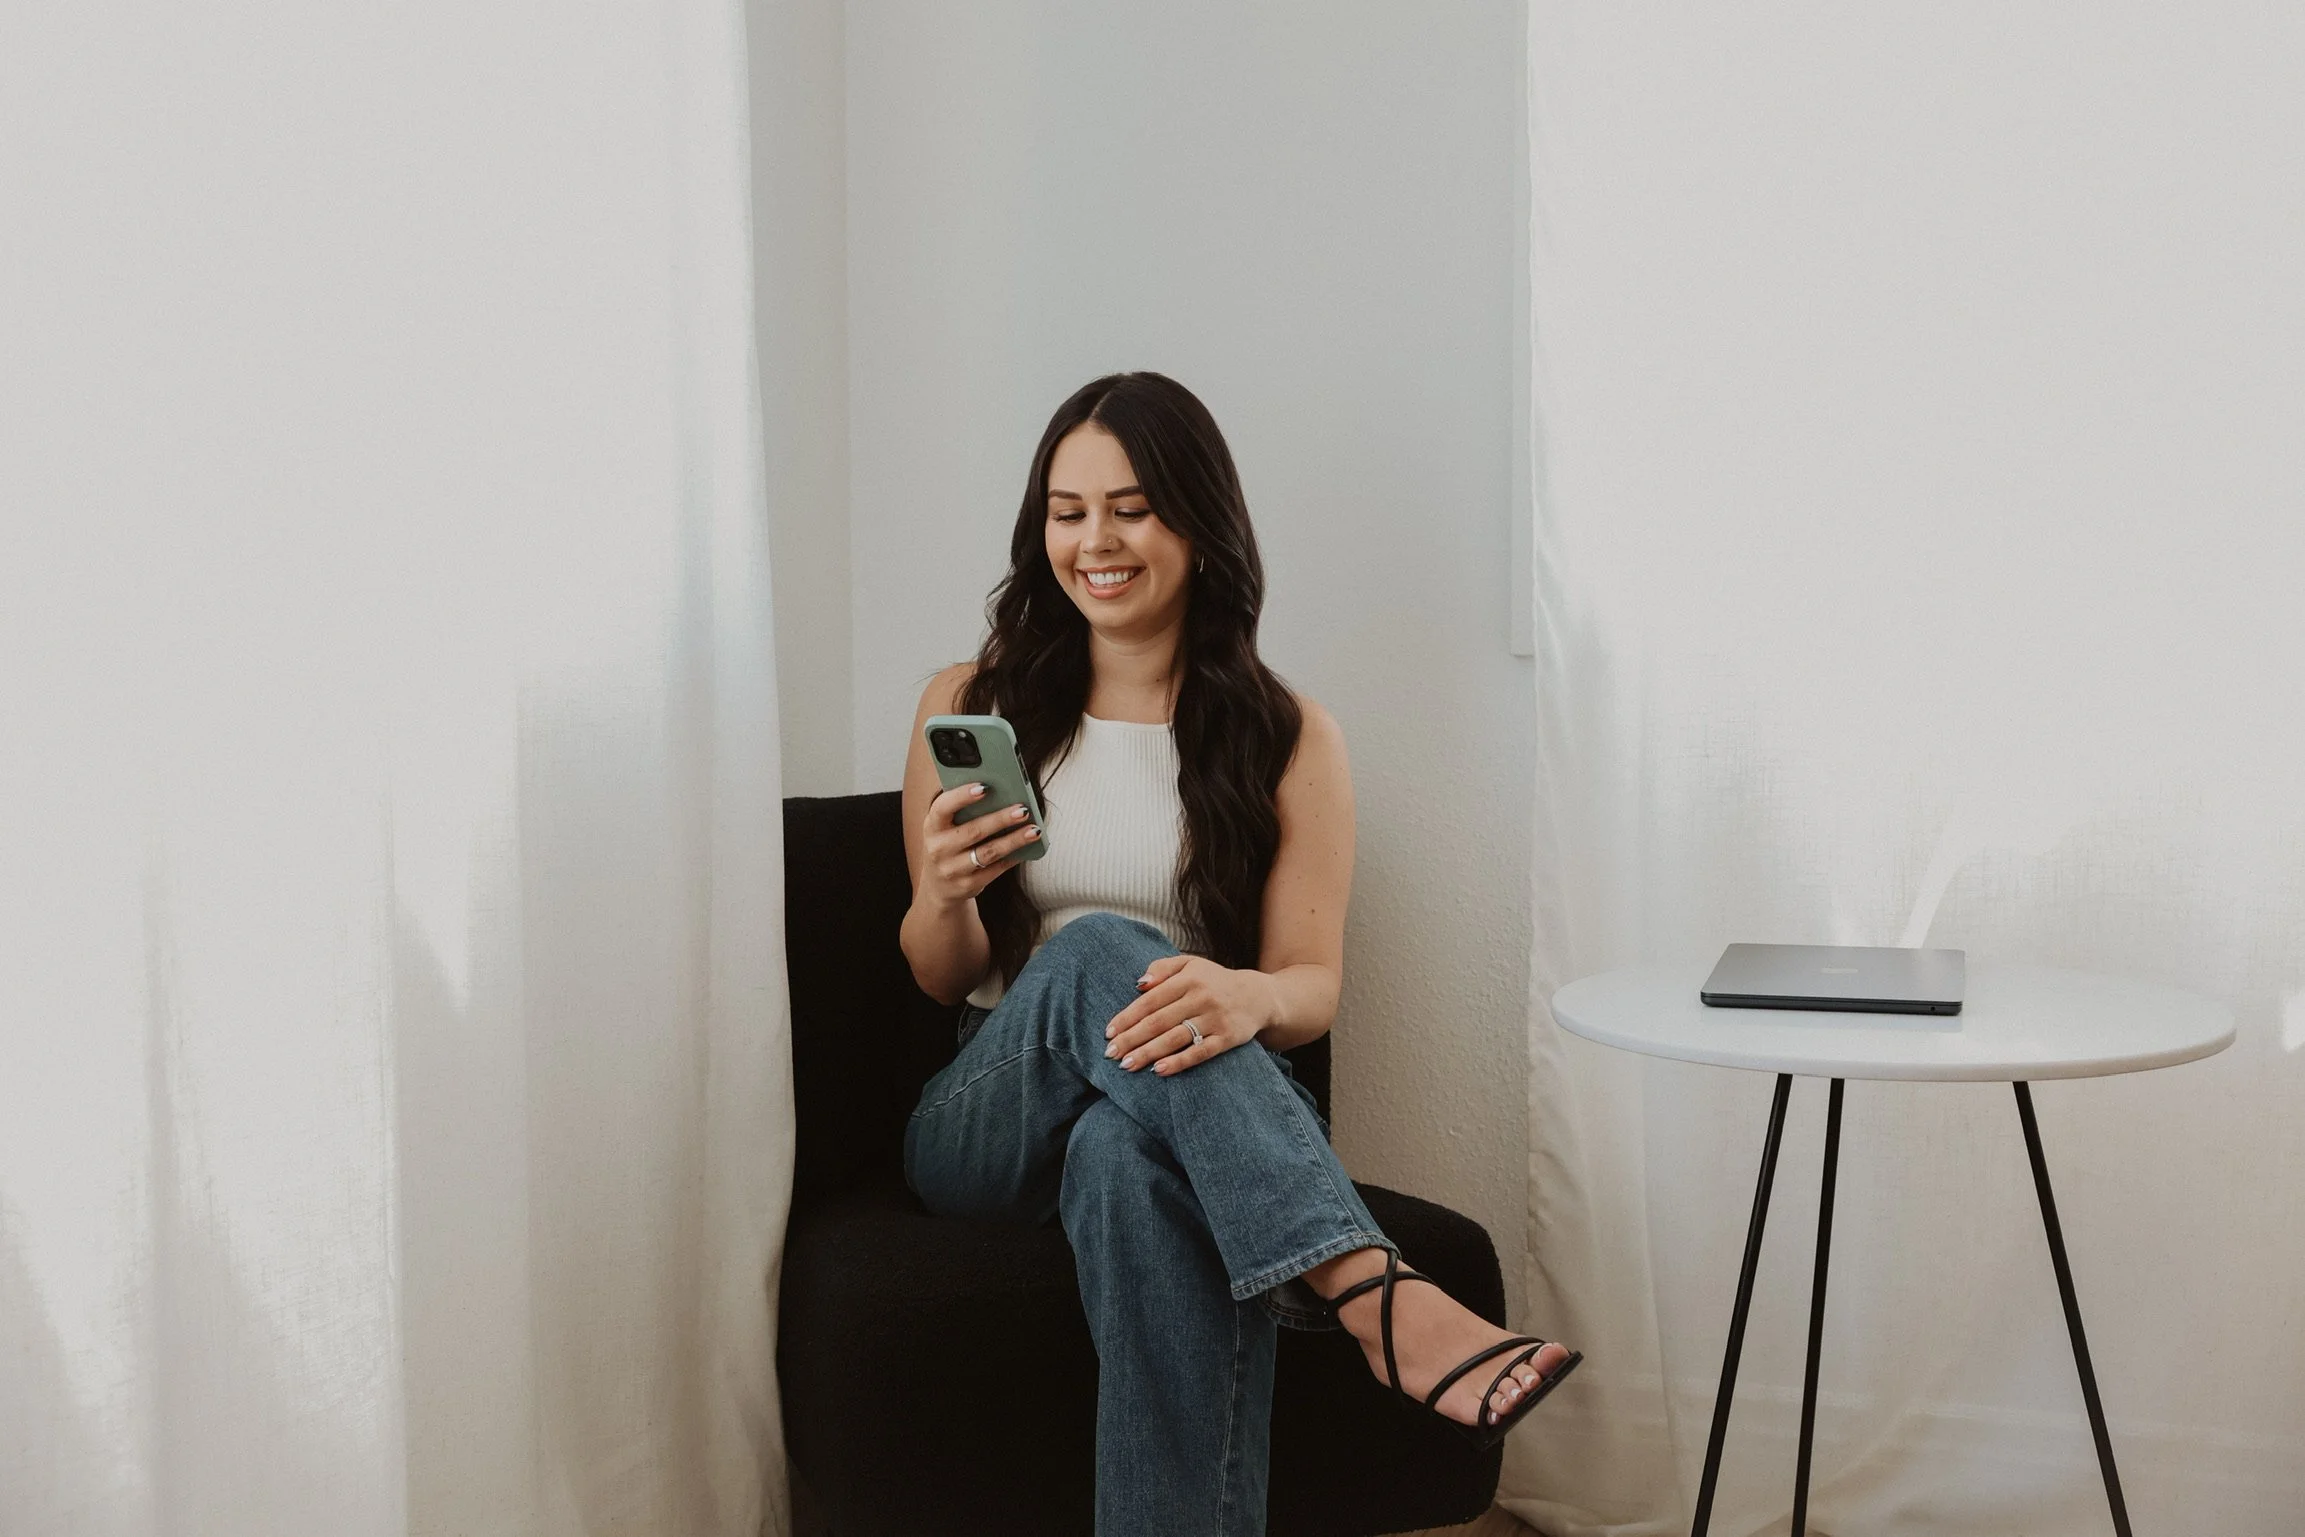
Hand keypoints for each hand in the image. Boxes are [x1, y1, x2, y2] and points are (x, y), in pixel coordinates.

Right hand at [916, 781, 1039, 907]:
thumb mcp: (945, 827)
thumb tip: (1000, 791)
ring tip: (1034, 829)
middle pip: (973, 831)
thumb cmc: (949, 843)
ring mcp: (952, 870)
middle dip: (1000, 819)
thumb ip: (963, 810)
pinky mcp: (968, 885)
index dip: (962, 796)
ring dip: (1014, 840)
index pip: (943, 808)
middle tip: (1023, 809)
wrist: (938, 885)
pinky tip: (1028, 847)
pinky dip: (1013, 857)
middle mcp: (938, 849)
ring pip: (988, 852)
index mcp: (932, 826)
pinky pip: (996, 870)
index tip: (985, 787)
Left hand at [1103, 955, 1280, 1075]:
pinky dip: (1179, 1062)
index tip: (1108, 1033)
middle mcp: (1201, 998)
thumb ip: (1163, 968)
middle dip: (1132, 1039)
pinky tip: (1159, 1071)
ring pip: (1176, 1038)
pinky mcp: (1227, 1039)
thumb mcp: (1190, 964)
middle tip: (1110, 1054)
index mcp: (1188, 979)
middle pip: (1159, 1021)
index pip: (1151, 1000)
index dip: (1128, 1017)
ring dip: (1149, 1053)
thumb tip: (1139, 984)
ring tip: (1127, 1065)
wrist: (1258, 996)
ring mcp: (1215, 1019)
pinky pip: (1200, 1053)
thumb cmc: (1214, 981)